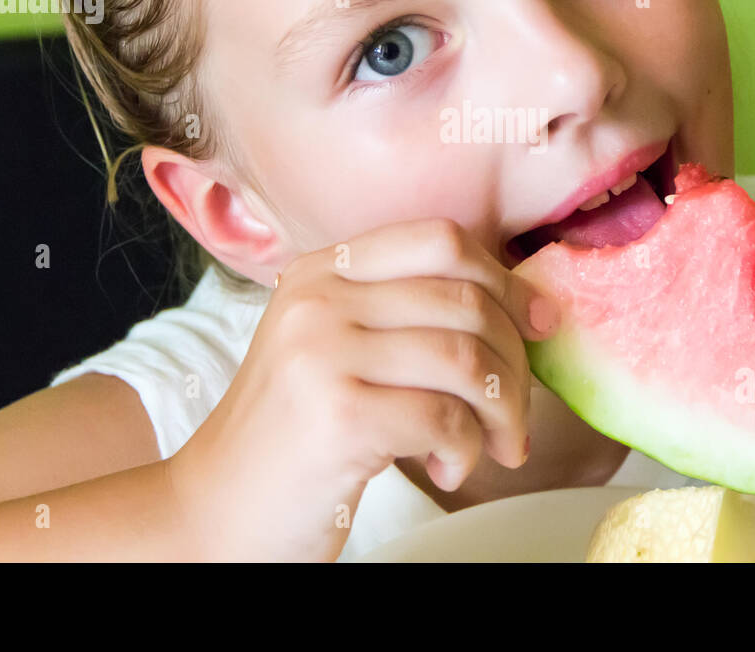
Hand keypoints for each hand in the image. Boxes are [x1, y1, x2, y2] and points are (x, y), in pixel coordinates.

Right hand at [165, 218, 558, 561]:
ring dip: (500, 413)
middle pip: (466, 300)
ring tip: (492, 448)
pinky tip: (444, 469)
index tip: (539, 324)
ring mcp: (322, 352)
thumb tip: (527, 306)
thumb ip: (407, 316)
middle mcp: (318, 299)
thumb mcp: (338, 350)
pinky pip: (445, 419)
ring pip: (465, 359)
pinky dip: (465, 451)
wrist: (215, 513)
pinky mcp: (336, 414)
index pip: (441, 240)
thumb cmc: (295, 437)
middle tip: (513, 417)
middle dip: (514, 364)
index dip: (505, 278)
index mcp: (322, 271)